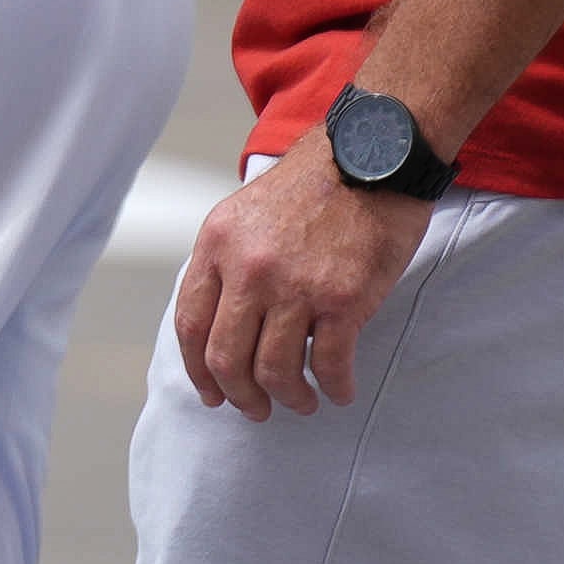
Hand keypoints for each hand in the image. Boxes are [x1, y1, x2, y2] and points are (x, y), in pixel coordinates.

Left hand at [170, 138, 433, 419]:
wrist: (374, 155)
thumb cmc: (314, 184)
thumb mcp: (246, 212)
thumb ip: (229, 262)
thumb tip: (223, 322)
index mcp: (217, 244)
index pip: (190, 324)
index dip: (198, 370)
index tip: (212, 393)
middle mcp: (248, 268)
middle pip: (225, 357)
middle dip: (239, 395)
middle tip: (256, 409)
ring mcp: (294, 285)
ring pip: (273, 370)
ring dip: (287, 397)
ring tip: (302, 401)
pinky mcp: (342, 299)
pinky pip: (328, 365)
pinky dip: (334, 387)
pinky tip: (340, 391)